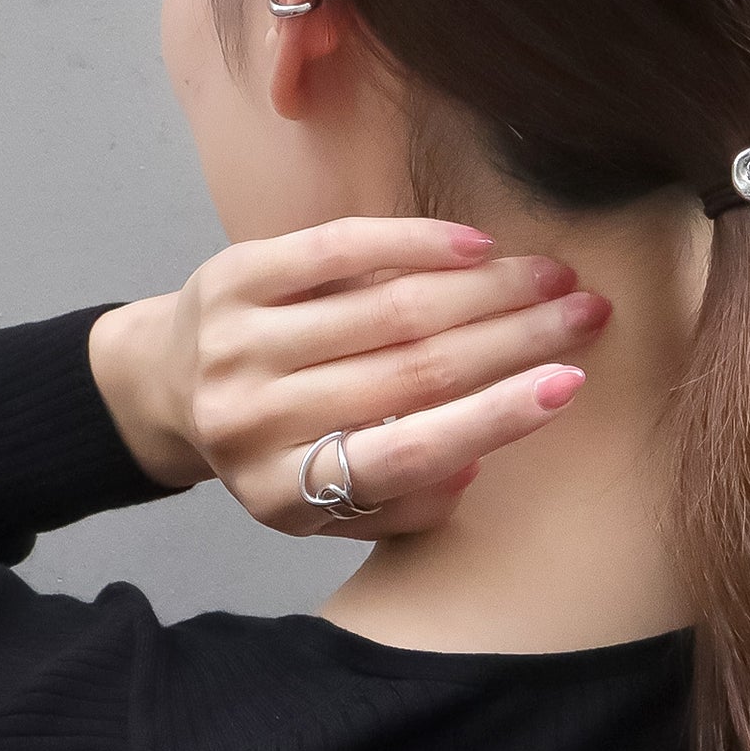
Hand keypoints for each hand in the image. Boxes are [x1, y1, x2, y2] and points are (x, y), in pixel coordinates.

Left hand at [89, 216, 611, 538]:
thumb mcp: (327, 507)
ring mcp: (238, 343)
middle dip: (514, 339)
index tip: (569, 386)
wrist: (164, 388)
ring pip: (387, 307)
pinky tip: (476, 245)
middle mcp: (253, 420)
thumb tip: (476, 454)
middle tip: (585, 315)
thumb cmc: (274, 448)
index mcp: (282, 492)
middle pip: (410, 372)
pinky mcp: (233, 275)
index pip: (404, 455)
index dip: (493, 419)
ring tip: (550, 277)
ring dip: (484, 288)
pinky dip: (414, 243)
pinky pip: (339, 247)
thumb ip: (402, 500)